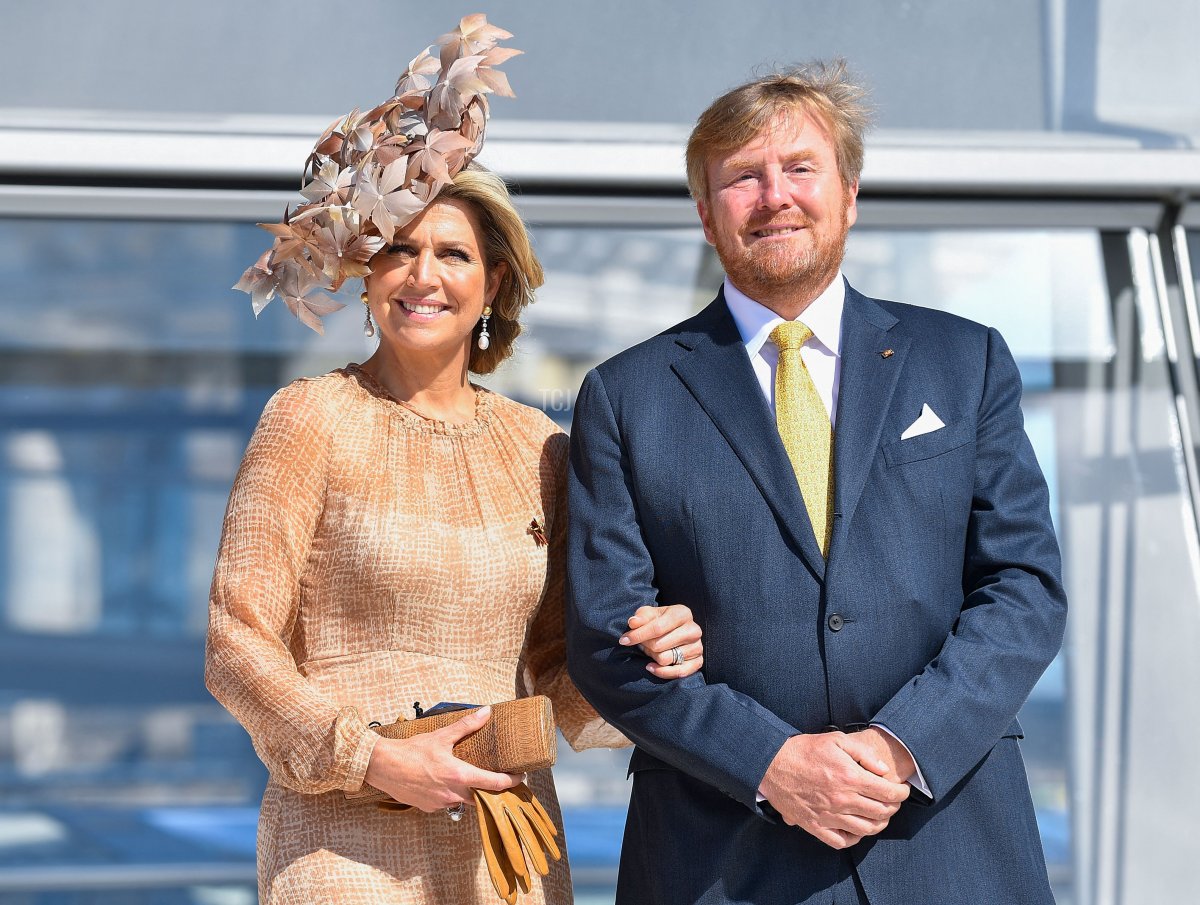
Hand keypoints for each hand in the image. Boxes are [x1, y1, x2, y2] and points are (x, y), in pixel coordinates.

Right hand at [363, 706, 524, 811]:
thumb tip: (486, 712)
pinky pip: (446, 803)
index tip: (521, 778)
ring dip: (468, 791)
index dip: (511, 782)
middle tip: (497, 778)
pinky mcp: (428, 808)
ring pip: (463, 801)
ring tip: (467, 776)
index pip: (494, 784)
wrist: (383, 766)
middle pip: (481, 797)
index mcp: (459, 776)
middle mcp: (452, 794)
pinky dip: (449, 794)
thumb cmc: (411, 751)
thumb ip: (466, 726)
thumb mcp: (441, 736)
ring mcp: (440, 804)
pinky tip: (443, 781)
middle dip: (490, 789)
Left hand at [619, 604, 703, 677]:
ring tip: (651, 651)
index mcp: (683, 613)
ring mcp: (697, 647)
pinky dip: (662, 672)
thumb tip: (633, 623)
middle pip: (659, 645)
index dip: (638, 635)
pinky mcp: (698, 662)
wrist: (675, 631)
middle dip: (646, 646)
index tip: (624, 640)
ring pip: (666, 659)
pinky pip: (679, 672)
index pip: (657, 627)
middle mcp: (694, 630)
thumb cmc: (660, 621)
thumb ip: (640, 617)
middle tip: (642, 644)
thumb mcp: (649, 614)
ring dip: (653, 657)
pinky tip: (651, 667)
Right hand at [759, 733, 909, 848]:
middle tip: (893, 801)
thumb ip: (863, 754)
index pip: (888, 793)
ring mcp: (829, 816)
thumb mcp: (835, 740)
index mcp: (849, 778)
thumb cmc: (803, 749)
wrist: (771, 764)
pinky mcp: (815, 826)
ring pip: (866, 830)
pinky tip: (858, 829)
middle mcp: (842, 800)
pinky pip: (842, 841)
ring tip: (880, 816)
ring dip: (879, 824)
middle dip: (893, 807)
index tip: (903, 790)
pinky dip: (855, 838)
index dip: (902, 793)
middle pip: (881, 812)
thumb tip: (882, 770)